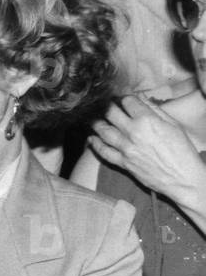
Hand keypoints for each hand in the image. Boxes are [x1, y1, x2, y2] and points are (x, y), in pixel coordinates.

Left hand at [90, 95, 205, 208]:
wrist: (183, 178)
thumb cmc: (182, 150)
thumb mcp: (173, 125)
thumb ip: (155, 109)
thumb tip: (141, 97)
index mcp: (147, 120)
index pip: (127, 101)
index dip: (123, 96)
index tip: (121, 97)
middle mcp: (133, 132)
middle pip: (110, 113)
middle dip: (107, 106)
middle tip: (104, 104)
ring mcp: (125, 148)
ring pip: (103, 131)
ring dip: (96, 123)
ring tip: (94, 118)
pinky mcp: (122, 163)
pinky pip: (103, 152)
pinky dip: (95, 144)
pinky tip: (91, 139)